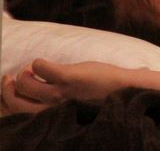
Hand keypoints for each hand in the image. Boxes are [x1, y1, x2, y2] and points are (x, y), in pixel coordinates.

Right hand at [1, 60, 129, 113]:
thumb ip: (58, 101)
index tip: (10, 88)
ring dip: (22, 75)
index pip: (19, 113)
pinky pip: (43, 68)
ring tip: (28, 69)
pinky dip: (38, 63)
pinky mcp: (70, 78)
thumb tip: (42, 87)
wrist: (127, 91)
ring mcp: (60, 94)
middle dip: (7, 89)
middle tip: (11, 77)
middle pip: (16, 102)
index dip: (8, 100)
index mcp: (53, 117)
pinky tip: (42, 62)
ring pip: (25, 84)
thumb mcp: (74, 104)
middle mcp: (53, 110)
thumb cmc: (103, 97)